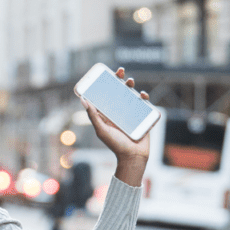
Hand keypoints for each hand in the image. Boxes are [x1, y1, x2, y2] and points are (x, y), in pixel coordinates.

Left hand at [81, 67, 150, 186]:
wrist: (133, 157)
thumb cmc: (115, 145)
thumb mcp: (101, 130)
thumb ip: (92, 116)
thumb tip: (83, 99)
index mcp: (110, 113)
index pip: (108, 94)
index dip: (108, 82)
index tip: (108, 73)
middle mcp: (121, 111)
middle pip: (121, 91)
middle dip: (122, 79)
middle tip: (121, 72)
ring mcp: (133, 114)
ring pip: (134, 95)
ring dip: (133, 86)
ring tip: (131, 82)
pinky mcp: (144, 118)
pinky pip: (146, 105)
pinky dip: (146, 98)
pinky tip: (143, 95)